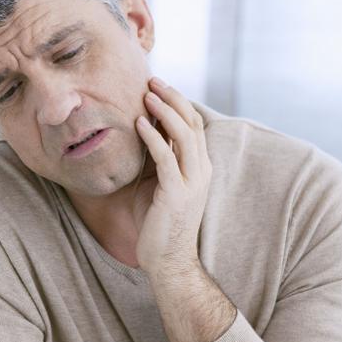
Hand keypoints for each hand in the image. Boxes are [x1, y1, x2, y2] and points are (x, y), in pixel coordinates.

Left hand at [133, 78, 211, 276]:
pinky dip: (153, 137)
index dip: (178, 102)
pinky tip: (139, 123)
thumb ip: (159, 162)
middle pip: (192, 123)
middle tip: (151, 80)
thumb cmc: (160, 225)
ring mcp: (192, 182)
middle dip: (172, 98)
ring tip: (146, 94)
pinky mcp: (177, 194)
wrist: (169, 261)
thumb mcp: (160, 186)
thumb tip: (144, 135)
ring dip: (164, 111)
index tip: (157, 87)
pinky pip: (166, 158)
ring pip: (184, 135)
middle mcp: (201, 171)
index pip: (193, 125)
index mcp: (200, 168)